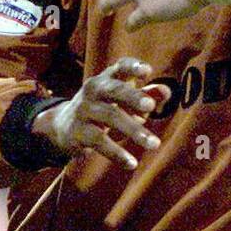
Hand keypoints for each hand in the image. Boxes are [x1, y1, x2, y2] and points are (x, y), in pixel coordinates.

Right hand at [33, 56, 169, 169]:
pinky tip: (132, 163)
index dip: (133, 66)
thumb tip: (167, 92)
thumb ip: (146, 95)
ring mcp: (84, 110)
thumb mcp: (123, 99)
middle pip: (114, 90)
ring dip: (134, 130)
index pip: (120, 67)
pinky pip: (99, 141)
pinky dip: (116, 153)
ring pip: (110, 117)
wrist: (63, 126)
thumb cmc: (104, 107)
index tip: (147, 71)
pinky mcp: (77, 131)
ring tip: (154, 144)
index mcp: (108, 78)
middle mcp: (94, 90)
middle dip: (133, 97)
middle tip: (151, 107)